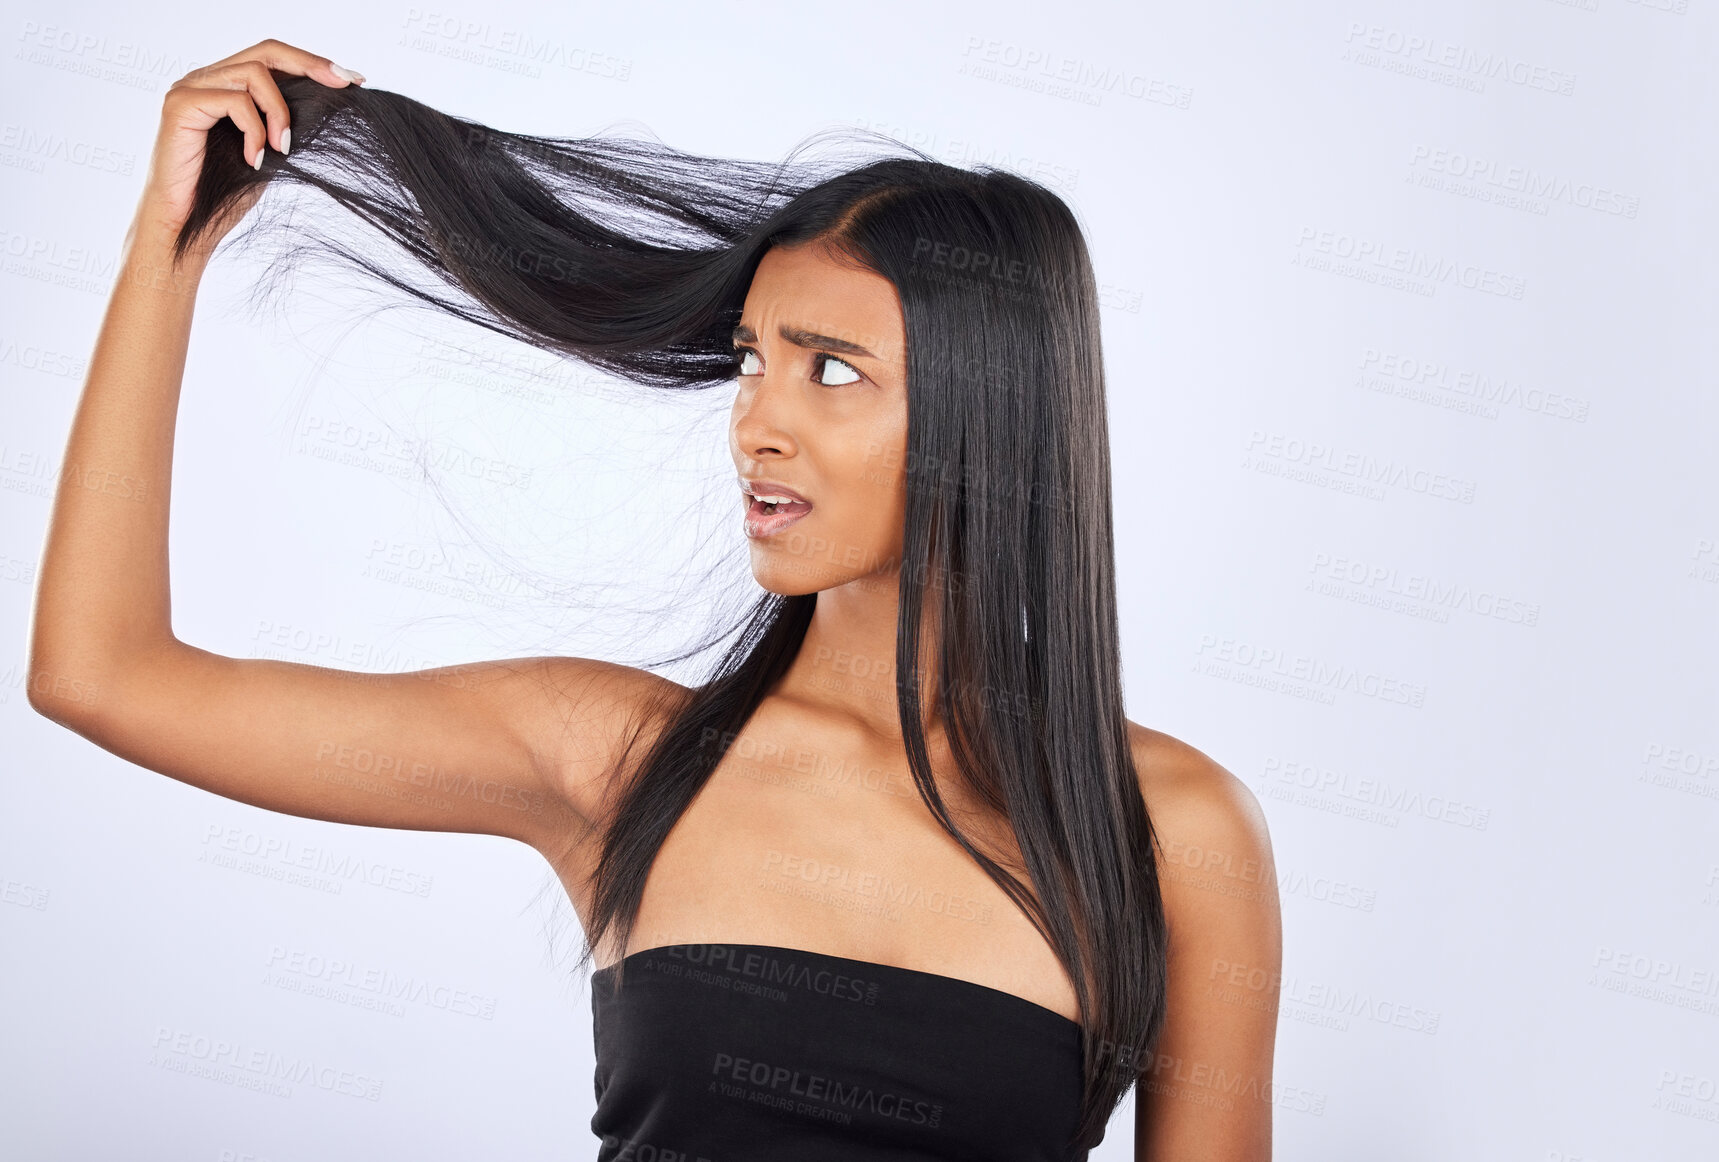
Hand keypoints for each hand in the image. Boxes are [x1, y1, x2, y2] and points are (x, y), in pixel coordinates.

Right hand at [135, 39, 364, 259]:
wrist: (186, 228)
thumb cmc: (225, 196)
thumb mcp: (269, 153)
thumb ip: (286, 125)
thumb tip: (330, 106)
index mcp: (225, 86)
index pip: (272, 59)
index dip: (313, 64)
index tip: (353, 81)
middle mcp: (205, 79)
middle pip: (265, 51)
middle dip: (310, 66)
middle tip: (343, 86)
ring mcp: (190, 87)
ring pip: (254, 73)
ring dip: (279, 112)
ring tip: (283, 149)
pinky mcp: (181, 104)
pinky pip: (234, 100)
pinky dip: (255, 130)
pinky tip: (254, 160)